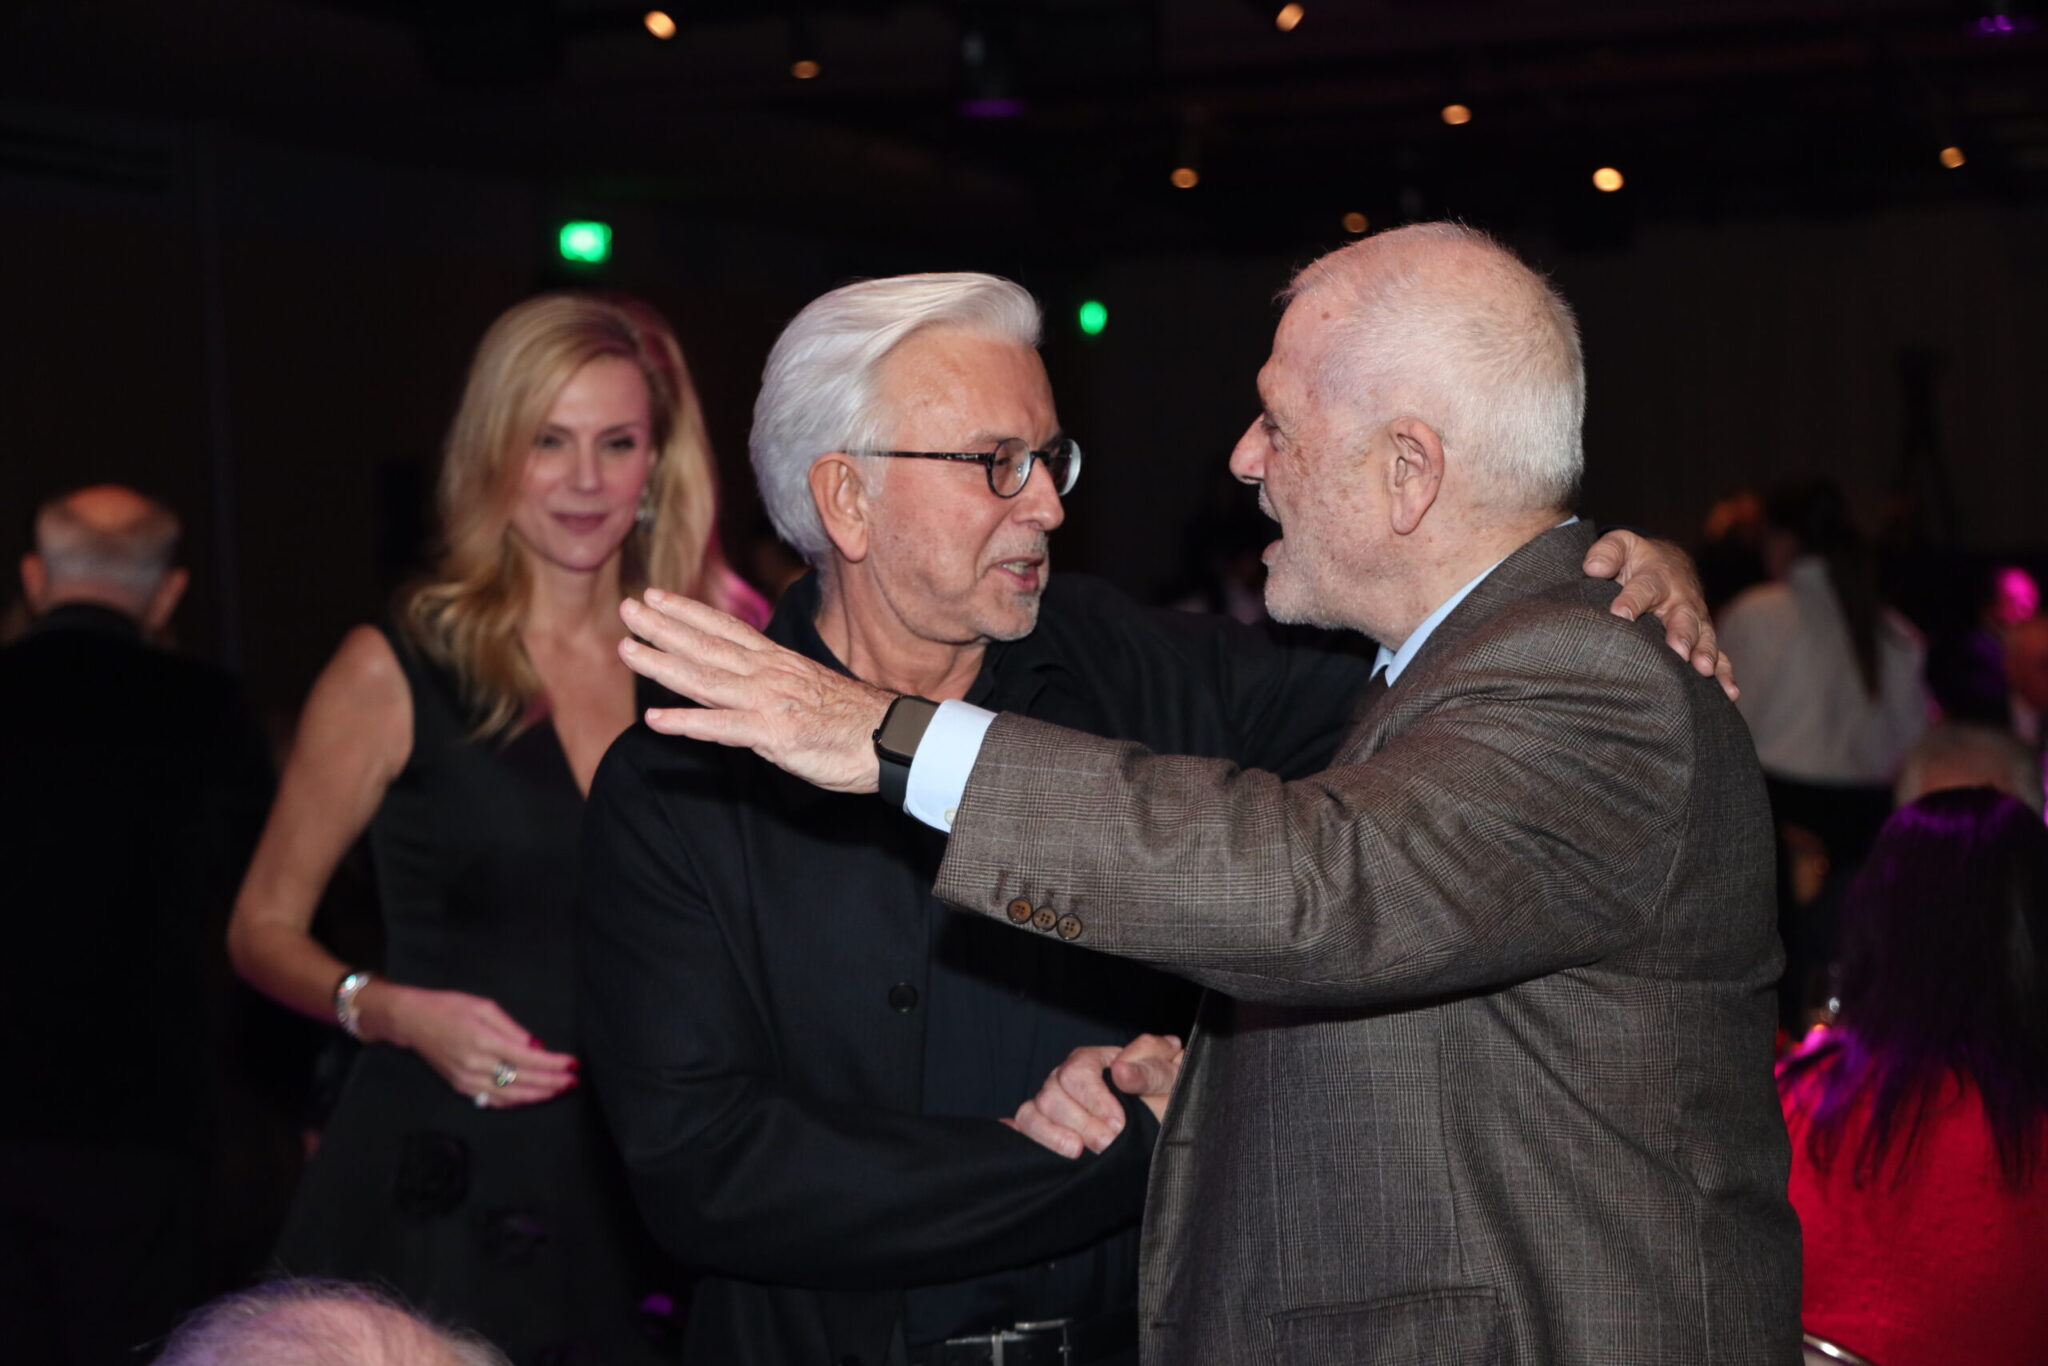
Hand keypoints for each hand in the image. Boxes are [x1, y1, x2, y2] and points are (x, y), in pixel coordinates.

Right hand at [361, 982, 577, 1108]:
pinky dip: (516, 1101)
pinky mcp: (461, 1087)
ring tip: (560, 1091)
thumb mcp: (484, 1007)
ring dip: (538, 1095)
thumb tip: (536, 1047)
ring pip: (510, 1096)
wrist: (413, 1021)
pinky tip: (533, 1097)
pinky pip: (494, 1100)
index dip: (553, 1065)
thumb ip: (512, 1029)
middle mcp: (475, 1066)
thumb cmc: (449, 1007)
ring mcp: (467, 1081)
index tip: (573, 1064)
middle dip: (552, 1083)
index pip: (527, 1059)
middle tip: (574, 1081)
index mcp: (483, 1042)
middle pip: (522, 1081)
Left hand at [618, 589, 893, 793]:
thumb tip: (750, 682)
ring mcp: (769, 702)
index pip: (727, 630)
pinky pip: (721, 728)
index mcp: (778, 663)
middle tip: (628, 607)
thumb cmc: (853, 721)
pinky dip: (687, 722)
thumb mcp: (810, 690)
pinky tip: (655, 719)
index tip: (657, 595)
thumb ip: (775, 683)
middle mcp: (769, 675)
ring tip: (628, 650)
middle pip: (708, 646)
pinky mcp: (774, 733)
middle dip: (665, 626)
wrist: (892, 740)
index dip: (690, 612)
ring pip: (706, 679)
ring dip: (663, 664)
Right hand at [1003, 1033, 1183, 1158]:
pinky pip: (1024, 1127)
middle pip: (1052, 1093)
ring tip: (1078, 1153)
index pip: (1077, 1071)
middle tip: (1107, 1144)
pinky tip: (1045, 1153)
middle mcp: (1068, 1078)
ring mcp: (1054, 1102)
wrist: (1165, 1119)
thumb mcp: (1170, 1077)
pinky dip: (1030, 1137)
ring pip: (1033, 1111)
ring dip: (1054, 1135)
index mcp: (1096, 1060)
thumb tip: (1120, 1071)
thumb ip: (1150, 1070)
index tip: (1118, 1124)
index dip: (1094, 1099)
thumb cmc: (1166, 1094)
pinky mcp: (1046, 1126)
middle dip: (1079, 1122)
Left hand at [1582, 529, 1737, 699]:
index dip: (1632, 601)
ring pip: (1704, 636)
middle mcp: (1680, 599)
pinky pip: (1719, 654)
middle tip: (1678, 650)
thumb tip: (1594, 568)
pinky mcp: (1703, 636)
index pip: (1643, 588)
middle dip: (1682, 633)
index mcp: (1656, 577)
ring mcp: (1695, 618)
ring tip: (1704, 670)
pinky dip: (1725, 673)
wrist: (1669, 564)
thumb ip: (1607, 553)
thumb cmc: (1637, 560)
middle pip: (1682, 616)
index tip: (1619, 614)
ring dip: (1705, 653)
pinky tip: (1729, 692)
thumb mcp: (1621, 546)